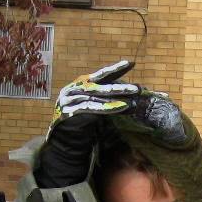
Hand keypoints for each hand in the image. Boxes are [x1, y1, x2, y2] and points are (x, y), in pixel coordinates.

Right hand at [55, 71, 187, 146]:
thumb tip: (133, 99)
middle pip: (100, 84)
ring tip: (133, 100)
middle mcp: (76, 87)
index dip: (116, 69)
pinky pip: (92, 107)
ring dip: (117, 97)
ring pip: (98, 96)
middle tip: (137, 88)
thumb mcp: (97, 107)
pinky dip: (108, 108)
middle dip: (120, 85)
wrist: (64, 138)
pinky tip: (121, 108)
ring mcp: (71, 98)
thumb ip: (109, 100)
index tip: (131, 63)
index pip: (102, 75)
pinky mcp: (70, 110)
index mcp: (82, 83)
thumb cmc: (83, 122)